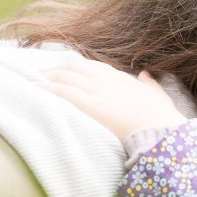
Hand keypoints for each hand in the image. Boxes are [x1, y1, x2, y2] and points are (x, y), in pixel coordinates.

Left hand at [39, 59, 186, 141]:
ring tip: (35, 81)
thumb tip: (146, 74)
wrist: (157, 130)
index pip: (94, 67)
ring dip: (48, 78)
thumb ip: (151, 84)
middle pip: (75, 68)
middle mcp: (106, 80)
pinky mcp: (87, 103)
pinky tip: (36, 89)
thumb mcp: (160, 97)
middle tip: (43, 73)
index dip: (78, 67)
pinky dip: (46, 88)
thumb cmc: (161, 117)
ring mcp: (96, 90)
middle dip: (57, 69)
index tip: (67, 69)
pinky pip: (60, 91)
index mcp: (122, 78)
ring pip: (65, 76)